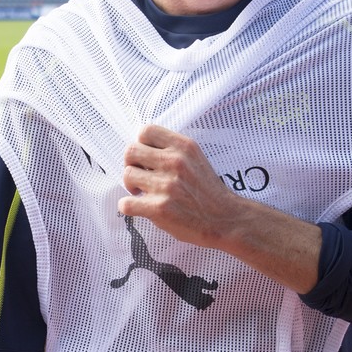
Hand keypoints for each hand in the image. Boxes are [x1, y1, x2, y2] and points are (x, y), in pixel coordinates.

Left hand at [119, 123, 321, 292]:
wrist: (226, 220)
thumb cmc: (208, 191)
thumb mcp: (196, 159)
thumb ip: (173, 151)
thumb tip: (142, 150)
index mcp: (183, 147)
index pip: (146, 131)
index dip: (140, 144)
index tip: (146, 158)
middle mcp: (174, 162)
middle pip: (131, 151)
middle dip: (131, 164)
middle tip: (139, 176)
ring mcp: (166, 186)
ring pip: (127, 176)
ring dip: (131, 186)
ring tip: (142, 193)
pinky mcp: (159, 208)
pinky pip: (126, 203)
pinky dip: (127, 206)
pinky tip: (138, 208)